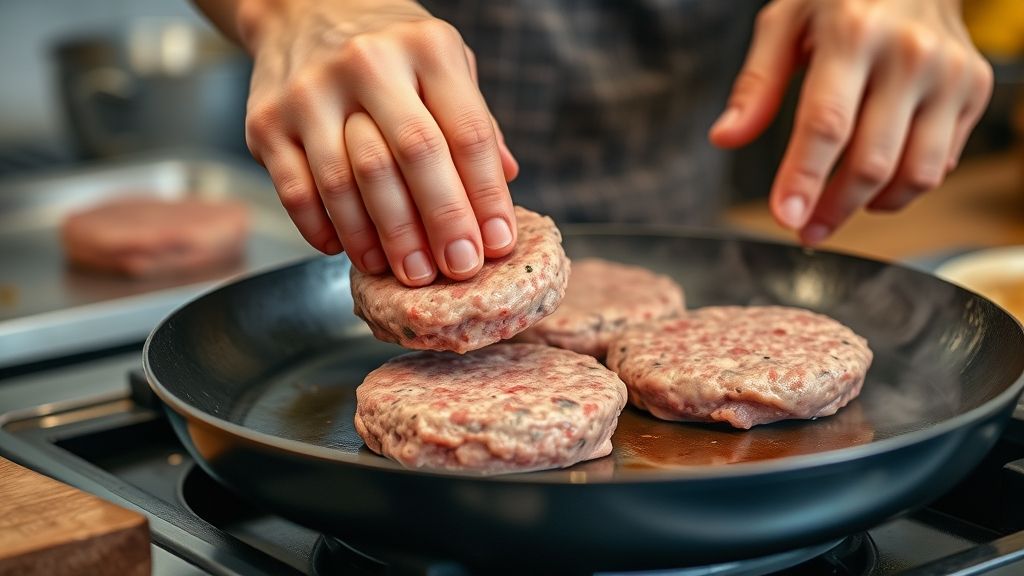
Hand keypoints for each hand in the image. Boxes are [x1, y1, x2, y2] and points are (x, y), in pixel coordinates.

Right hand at [238, 0, 518, 284]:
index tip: (498, 245)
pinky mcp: (266, 121)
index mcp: (426, 49)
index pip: (467, 132)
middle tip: (457, 268)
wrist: (301, 8)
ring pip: (349, 181)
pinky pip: (296, 191)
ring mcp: (310, 92)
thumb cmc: (389, 48)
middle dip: (440, 221)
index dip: (486, 196)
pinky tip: (348, 251)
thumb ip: (475, 119)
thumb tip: (507, 178)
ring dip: (381, 238)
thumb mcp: (444, 62)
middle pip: (412, 154)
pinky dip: (324, 230)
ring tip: (406, 271)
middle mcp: (368, 62)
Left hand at [710, 0, 992, 244]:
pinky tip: (875, 181)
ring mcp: (950, 74)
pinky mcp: (975, 90)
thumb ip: (756, 83)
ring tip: (838, 207)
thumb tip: (726, 137)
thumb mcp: (786, 22)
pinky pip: (940, 163)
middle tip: (804, 228)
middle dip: (832, 208)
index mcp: (854, 34)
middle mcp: (910, 55)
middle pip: (871, 162)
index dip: (804, 178)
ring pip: (915, 174)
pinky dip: (904, 188)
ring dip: (871, 206)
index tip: (785, 216)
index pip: (827, 124)